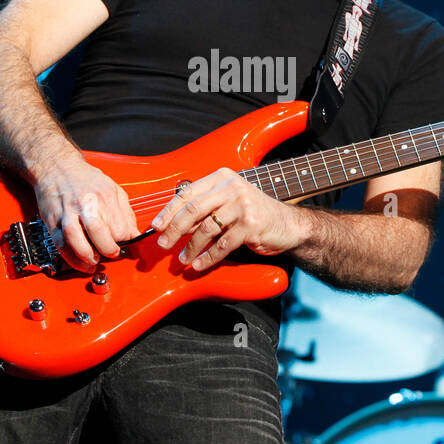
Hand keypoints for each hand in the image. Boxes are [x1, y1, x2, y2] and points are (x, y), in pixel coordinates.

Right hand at [29, 152, 138, 271]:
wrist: (56, 167)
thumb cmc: (84, 179)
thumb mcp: (112, 188)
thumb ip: (125, 213)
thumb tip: (135, 234)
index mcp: (104, 195)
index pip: (121, 227)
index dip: (125, 240)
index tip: (124, 244)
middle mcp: (86, 203)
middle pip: (100, 233)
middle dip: (109, 250)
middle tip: (112, 254)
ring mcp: (67, 212)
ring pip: (77, 241)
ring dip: (88, 257)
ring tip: (95, 262)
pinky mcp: (53, 221)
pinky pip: (61, 245)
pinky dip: (72, 258)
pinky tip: (80, 262)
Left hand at [151, 167, 309, 271]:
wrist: (288, 225)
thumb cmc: (253, 214)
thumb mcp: (227, 203)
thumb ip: (203, 210)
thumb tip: (172, 225)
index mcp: (222, 178)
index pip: (188, 193)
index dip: (169, 210)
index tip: (156, 225)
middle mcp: (232, 187)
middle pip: (194, 209)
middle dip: (174, 229)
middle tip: (163, 243)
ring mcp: (243, 205)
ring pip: (207, 228)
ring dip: (191, 247)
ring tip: (183, 258)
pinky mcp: (251, 225)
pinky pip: (222, 245)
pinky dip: (208, 257)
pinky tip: (199, 264)